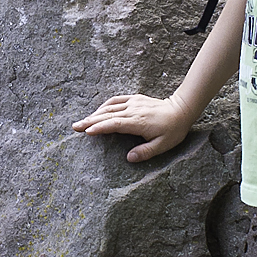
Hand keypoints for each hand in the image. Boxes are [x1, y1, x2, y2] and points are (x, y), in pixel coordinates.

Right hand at [72, 93, 193, 162]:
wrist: (181, 110)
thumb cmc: (173, 130)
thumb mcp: (163, 145)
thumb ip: (145, 152)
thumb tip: (129, 158)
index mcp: (138, 122)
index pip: (115, 124)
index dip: (100, 127)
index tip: (87, 131)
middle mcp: (133, 110)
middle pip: (108, 115)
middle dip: (90, 121)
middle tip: (75, 127)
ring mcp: (133, 102)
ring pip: (110, 107)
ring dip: (94, 114)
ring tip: (82, 122)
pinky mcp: (135, 98)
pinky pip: (116, 100)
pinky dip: (105, 105)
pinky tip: (98, 111)